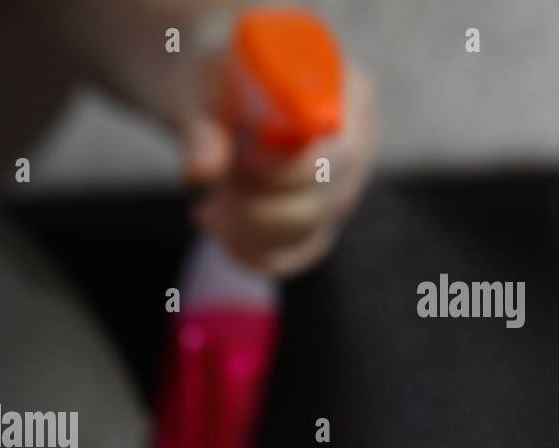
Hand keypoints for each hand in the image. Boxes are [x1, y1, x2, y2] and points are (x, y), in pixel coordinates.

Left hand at [176, 56, 378, 277]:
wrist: (216, 95)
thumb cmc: (214, 83)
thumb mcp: (201, 94)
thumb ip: (202, 130)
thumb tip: (200, 173)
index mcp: (345, 91)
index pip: (335, 152)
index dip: (284, 171)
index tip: (239, 162)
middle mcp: (359, 140)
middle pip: (323, 200)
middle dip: (255, 206)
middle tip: (215, 189)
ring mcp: (346, 183)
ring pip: (307, 231)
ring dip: (246, 229)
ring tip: (210, 207)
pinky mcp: (325, 217)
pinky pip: (299, 253)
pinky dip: (253, 252)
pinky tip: (221, 232)